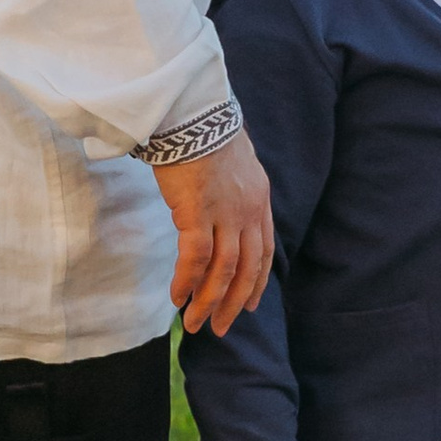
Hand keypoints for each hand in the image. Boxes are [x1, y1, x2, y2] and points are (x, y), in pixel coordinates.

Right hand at [155, 126, 274, 336]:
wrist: (191, 111)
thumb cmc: (204, 132)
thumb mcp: (233, 164)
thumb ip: (234, 191)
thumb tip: (221, 205)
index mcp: (259, 199)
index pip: (264, 251)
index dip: (257, 282)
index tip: (249, 306)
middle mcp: (248, 210)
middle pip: (246, 269)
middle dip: (233, 303)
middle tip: (221, 329)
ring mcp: (225, 212)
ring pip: (222, 271)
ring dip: (208, 302)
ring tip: (195, 324)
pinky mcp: (197, 211)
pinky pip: (194, 258)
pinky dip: (186, 281)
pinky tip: (176, 298)